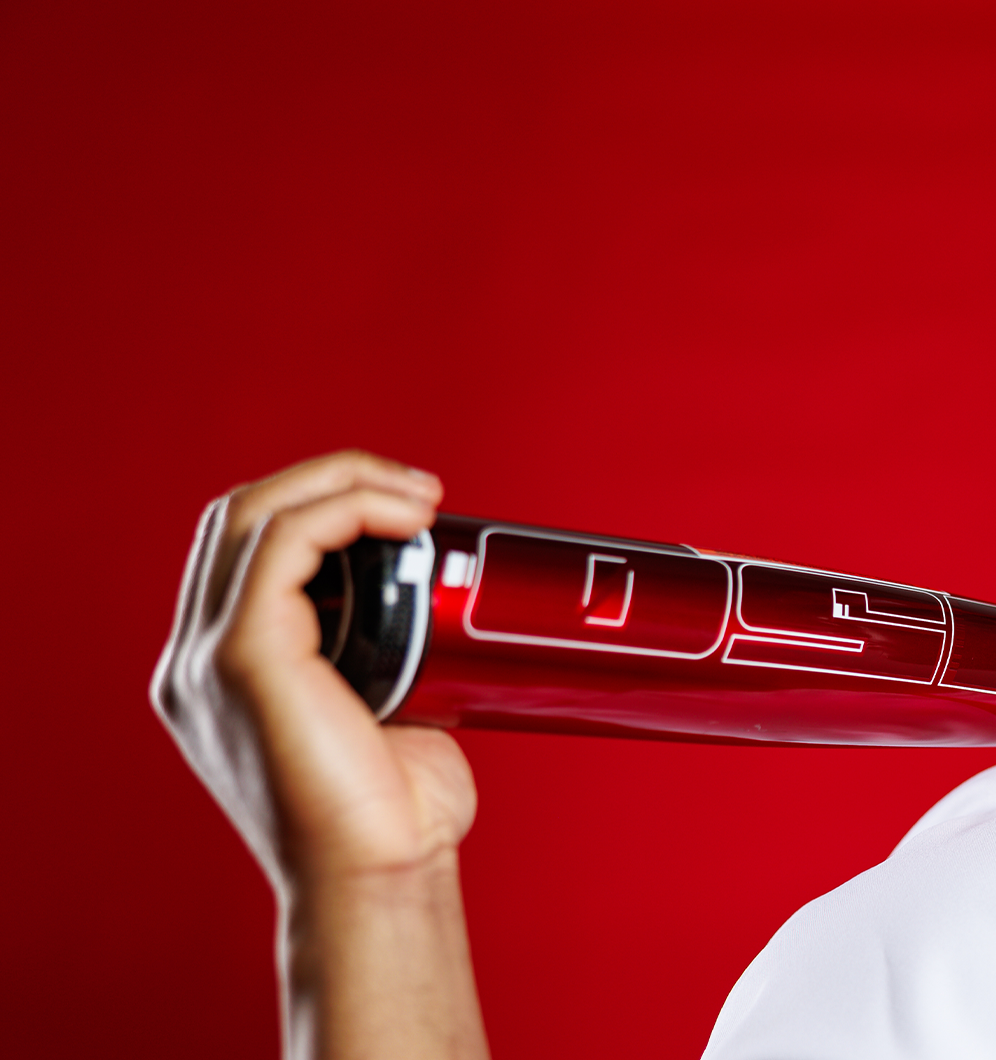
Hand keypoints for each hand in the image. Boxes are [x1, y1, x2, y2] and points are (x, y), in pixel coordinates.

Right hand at [154, 450, 490, 1058]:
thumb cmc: (394, 814)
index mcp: (219, 669)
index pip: (247, 545)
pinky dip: (342, 508)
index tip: (411, 505)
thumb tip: (442, 611)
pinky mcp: (243, 658)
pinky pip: (282, 546)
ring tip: (421, 493)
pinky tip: (400, 515)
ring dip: (343, 480)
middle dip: (333, 477)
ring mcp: (207, 657)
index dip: (321, 501)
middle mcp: (194, 657)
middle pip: (240, 514)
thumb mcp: (382, 711)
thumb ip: (384, 659)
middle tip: (423, 489)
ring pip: (254, 514)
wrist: (380, 877)